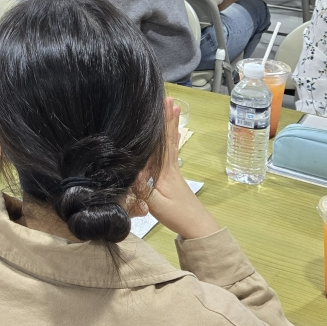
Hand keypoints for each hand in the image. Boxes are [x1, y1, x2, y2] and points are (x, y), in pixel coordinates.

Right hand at [135, 97, 220, 239]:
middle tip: (168, 98)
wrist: (197, 227)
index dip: (161, 123)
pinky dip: (172, 139)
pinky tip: (173, 135)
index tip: (160, 104)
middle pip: (168, 137)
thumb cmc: (175, 214)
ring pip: (171, 142)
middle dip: (167, 117)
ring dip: (171, 125)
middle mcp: (169, 165)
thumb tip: (129, 166)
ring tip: (174, 108)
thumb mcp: (154, 202)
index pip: (161, 141)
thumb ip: (141, 185)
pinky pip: (171, 151)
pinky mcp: (174, 177)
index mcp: (163, 169)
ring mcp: (173, 170)